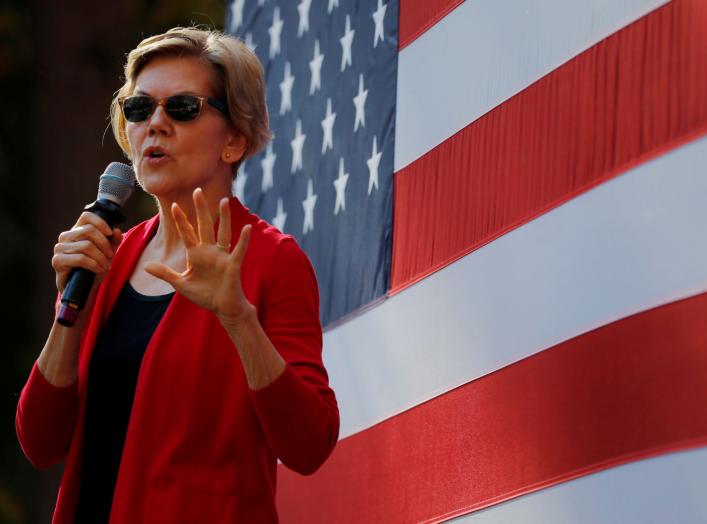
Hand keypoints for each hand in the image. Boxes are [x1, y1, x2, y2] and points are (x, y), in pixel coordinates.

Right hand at [52, 212, 122, 292]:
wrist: (84, 288)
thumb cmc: (94, 267)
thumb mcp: (107, 252)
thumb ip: (113, 241)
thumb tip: (117, 232)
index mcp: (77, 230)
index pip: (87, 216)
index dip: (101, 222)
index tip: (110, 233)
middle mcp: (66, 237)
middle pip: (89, 230)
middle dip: (105, 244)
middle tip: (110, 256)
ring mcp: (60, 248)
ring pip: (87, 246)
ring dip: (101, 258)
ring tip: (105, 266)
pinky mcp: (58, 261)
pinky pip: (81, 258)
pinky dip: (94, 265)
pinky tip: (98, 270)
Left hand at [144, 188, 254, 325]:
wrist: (222, 308)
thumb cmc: (204, 295)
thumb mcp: (181, 283)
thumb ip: (165, 273)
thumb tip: (145, 266)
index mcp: (196, 254)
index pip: (187, 233)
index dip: (181, 220)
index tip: (174, 206)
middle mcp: (210, 251)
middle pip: (204, 225)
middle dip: (201, 209)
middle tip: (198, 191)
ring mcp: (222, 256)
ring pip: (223, 232)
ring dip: (224, 217)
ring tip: (224, 200)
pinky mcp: (233, 265)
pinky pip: (239, 250)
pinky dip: (244, 240)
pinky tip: (247, 228)